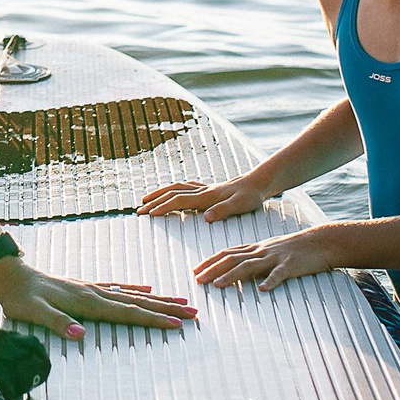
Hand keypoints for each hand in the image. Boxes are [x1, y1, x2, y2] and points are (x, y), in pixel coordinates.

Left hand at [0, 255, 196, 339]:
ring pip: (132, 294)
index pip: (128, 313)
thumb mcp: (35, 314)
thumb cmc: (21, 299)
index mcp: (88, 302)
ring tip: (180, 301)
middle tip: (194, 313)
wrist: (10, 276)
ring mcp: (92, 288)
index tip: (178, 324)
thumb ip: (59, 324)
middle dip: (166, 308)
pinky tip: (146, 288)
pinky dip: (135, 289)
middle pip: (138, 301)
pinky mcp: (85, 287)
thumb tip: (81, 335)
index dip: (154, 319)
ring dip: (157, 299)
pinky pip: (118, 288)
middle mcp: (95, 293)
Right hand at [139, 174, 278, 221]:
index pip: (178, 201)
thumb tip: (206, 218)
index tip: (148, 214)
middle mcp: (202, 190)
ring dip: (160, 193)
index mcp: (206, 196)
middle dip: (154, 201)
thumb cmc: (251, 196)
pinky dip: (173, 190)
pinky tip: (172, 193)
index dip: (162, 207)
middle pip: (172, 193)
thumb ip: (223, 210)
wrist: (259, 182)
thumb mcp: (240, 205)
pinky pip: (185, 187)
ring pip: (176, 188)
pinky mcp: (208, 189)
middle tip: (140, 210)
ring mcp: (204, 188)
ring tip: (147, 199)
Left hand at [194, 227, 340, 291]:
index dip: (210, 261)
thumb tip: (236, 269)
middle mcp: (262, 251)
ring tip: (218, 284)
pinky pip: (280, 274)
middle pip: (233, 259)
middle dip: (213, 269)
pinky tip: (263, 290)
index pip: (228, 253)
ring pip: (250, 265)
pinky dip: (271, 281)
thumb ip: (254, 258)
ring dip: (232, 275)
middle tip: (198, 279)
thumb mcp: (270, 251)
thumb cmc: (295, 249)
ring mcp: (276, 257)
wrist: (321, 241)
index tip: (195, 270)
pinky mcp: (291, 265)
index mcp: (256, 248)